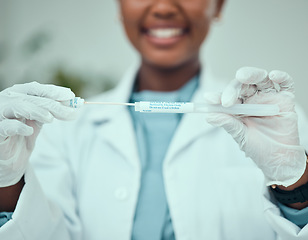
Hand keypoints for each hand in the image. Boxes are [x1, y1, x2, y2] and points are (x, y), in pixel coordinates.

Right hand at [0, 82, 76, 186]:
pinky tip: (29, 131)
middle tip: (71, 113)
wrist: (9, 161)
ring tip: (50, 119)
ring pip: (17, 106)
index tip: (71, 96)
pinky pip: (6, 126)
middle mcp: (7, 101)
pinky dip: (18, 127)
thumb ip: (52, 110)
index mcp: (17, 95)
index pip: (36, 88)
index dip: (54, 91)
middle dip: (54, 105)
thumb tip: (74, 103)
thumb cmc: (23, 136)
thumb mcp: (40, 121)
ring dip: (37, 111)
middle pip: (31, 98)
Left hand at [204, 67, 306, 186]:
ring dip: (252, 74)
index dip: (218, 96)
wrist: (279, 159)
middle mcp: (253, 99)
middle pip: (242, 84)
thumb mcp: (240, 136)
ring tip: (243, 76)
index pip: (227, 97)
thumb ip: (228, 124)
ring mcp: (269, 97)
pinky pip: (285, 84)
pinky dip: (281, 77)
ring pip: (260, 79)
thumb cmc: (257, 147)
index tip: (209, 99)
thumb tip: (208, 116)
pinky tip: (273, 76)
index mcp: (239, 107)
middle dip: (233, 88)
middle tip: (227, 100)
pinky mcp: (285, 99)